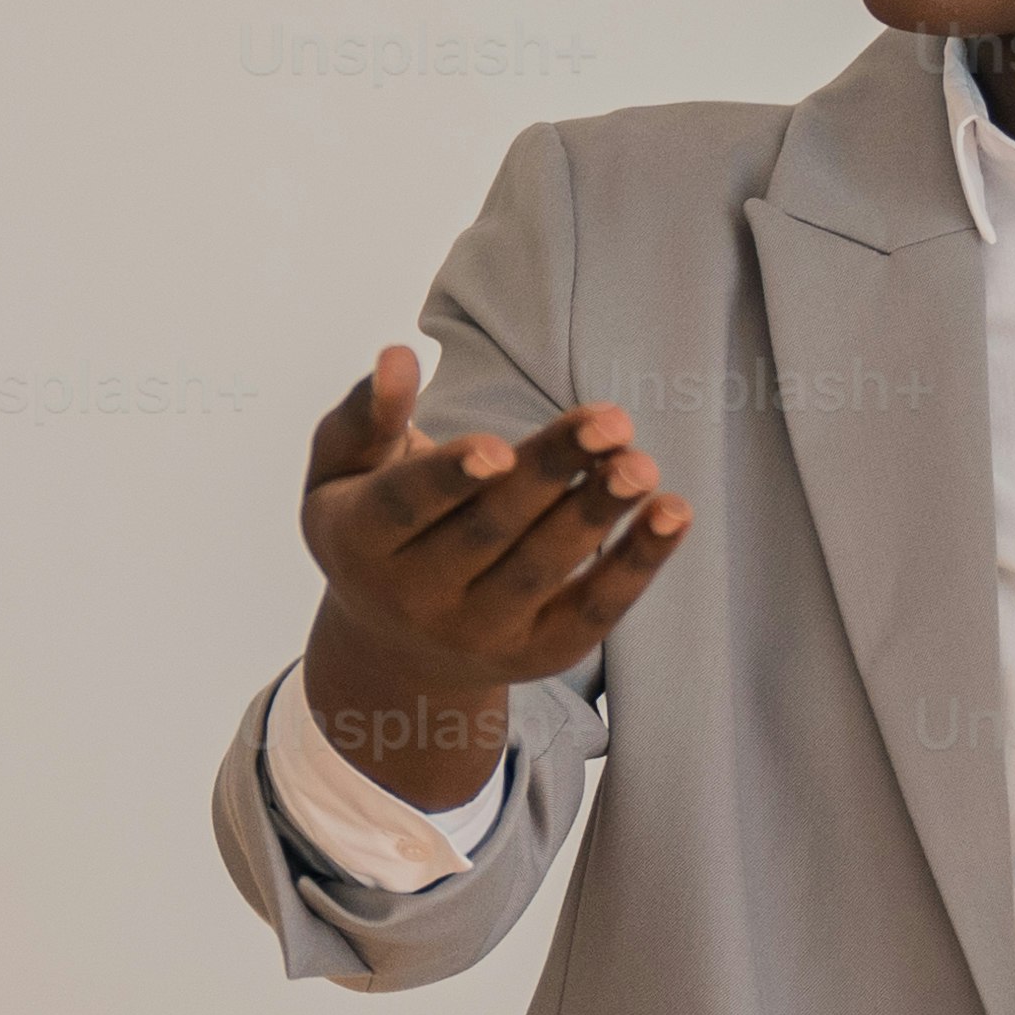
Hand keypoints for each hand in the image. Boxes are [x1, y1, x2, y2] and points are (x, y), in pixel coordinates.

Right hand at [291, 346, 691, 802]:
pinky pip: (593, 610)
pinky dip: (637, 564)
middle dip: (553, 473)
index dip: (452, 478)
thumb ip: (367, 414)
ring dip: (598, 513)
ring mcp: (476, 634)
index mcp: (357, 541)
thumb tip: (397, 358)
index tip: (499, 448)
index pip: (406, 506)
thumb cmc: (372, 524)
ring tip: (640, 463)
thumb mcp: (343, 470)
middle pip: (489, 529)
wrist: (394, 647)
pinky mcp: (538, 655)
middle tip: (612, 421)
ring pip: (543, 568)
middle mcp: (412, 599)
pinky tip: (672, 513)